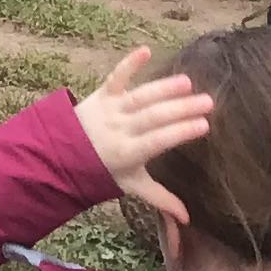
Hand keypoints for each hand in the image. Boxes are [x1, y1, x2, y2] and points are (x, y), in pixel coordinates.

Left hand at [73, 47, 215, 218]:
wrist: (63, 152)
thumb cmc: (104, 169)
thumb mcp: (132, 185)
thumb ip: (160, 198)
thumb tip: (187, 220)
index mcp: (128, 153)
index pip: (157, 141)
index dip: (180, 132)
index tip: (204, 125)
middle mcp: (119, 128)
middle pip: (152, 117)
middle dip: (180, 109)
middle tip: (208, 101)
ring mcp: (109, 109)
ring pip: (139, 96)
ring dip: (163, 88)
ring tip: (187, 82)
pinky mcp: (101, 93)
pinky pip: (116, 77)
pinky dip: (129, 63)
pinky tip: (145, 51)